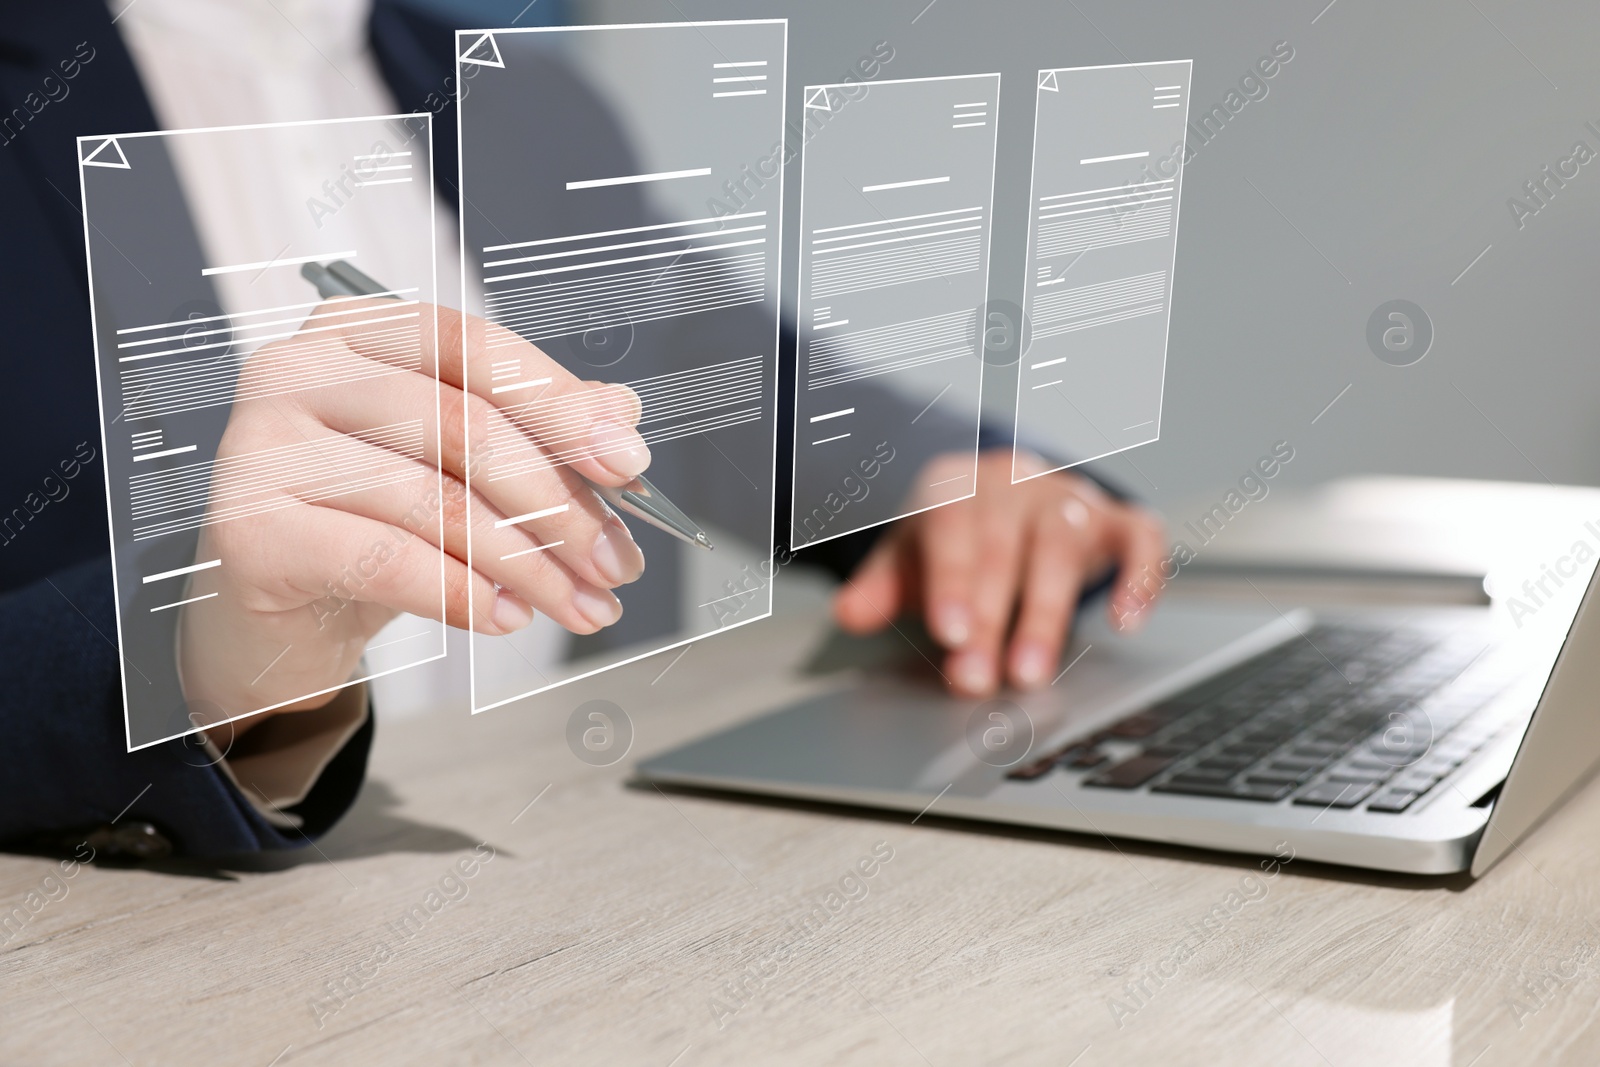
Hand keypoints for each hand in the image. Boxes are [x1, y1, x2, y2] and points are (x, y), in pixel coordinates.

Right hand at [180, 300, 648, 732]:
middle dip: (557, 505)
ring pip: (433, 499)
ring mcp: (262, 444)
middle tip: (614, 563)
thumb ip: (535, 431)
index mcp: (359, 331)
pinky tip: (506, 617)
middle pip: (462, 426)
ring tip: (576, 604)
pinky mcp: (250, 527)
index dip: (560, 406)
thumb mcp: (458, 470)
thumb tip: (619, 416)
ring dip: (526, 565)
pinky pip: (384, 558)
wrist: (275, 615)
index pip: (474, 349)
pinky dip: (461, 593)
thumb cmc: (370, 522)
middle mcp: (300, 369)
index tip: (629, 465)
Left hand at [832, 450, 1166, 695]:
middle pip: (1005, 548)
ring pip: (1064, 545)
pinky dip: (1139, 577)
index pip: (952, 526)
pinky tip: (1124, 622)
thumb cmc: (955, 534)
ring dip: (1047, 614)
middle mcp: (1016, 484)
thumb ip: (882, 585)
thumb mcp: (910, 556)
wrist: (1007, 491)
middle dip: (991, 620)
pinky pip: (1140, 539)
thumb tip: (849, 613)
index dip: (952, 580)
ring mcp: (1069, 499)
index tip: (949, 635)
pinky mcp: (1116, 520)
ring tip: (1030, 673)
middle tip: (976, 680)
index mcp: (957, 485)